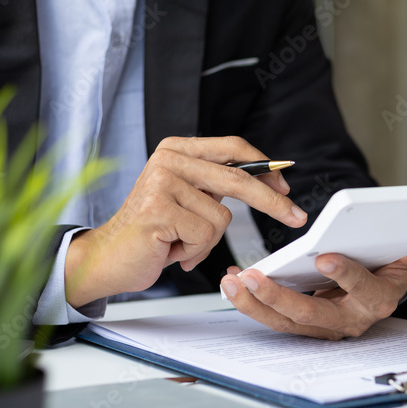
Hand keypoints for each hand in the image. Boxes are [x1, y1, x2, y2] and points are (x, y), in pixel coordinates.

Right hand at [64, 136, 307, 306]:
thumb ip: (216, 184)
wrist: (109, 259)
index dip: (265, 167)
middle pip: (238, 178)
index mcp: (178, 149)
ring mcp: (162, 182)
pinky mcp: (158, 209)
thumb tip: (270, 180)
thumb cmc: (154, 233)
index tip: (287, 185)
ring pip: (221, 217)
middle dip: (272, 202)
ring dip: (206, 241)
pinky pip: (204, 235)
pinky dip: (193, 251)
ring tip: (179, 242)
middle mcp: (168, 159)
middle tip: (297, 217)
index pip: (233, 149)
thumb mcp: (189, 200)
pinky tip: (170, 249)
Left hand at [220, 232, 406, 339]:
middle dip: (278, 297)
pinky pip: (274, 318)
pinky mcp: (303, 326)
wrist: (379, 296)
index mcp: (377, 300)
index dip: (345, 274)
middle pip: (310, 315)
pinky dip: (250, 301)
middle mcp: (349, 321)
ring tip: (231, 279)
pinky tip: (232, 280)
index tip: (325, 256)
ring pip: (285, 322)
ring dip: (254, 303)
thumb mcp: (405, 259)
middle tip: (251, 276)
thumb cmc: (386, 271)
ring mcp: (323, 328)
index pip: (362, 289)